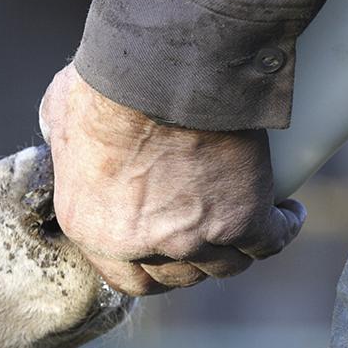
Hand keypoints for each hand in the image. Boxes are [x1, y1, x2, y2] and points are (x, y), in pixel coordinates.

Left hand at [39, 63, 305, 295]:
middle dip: (190, 259)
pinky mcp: (243, 219)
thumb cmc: (107, 84)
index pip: (127, 278)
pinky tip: (287, 212)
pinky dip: (282, 226)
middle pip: (177, 275)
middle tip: (204, 230)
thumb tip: (68, 136)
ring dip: (234, 248)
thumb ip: (64, 143)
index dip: (150, 266)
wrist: (165, 69)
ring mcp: (194, 237)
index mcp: (92, 228)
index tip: (164, 251)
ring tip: (247, 221)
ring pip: (224, 265)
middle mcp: (141, 244)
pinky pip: (269, 240)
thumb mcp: (59, 118)